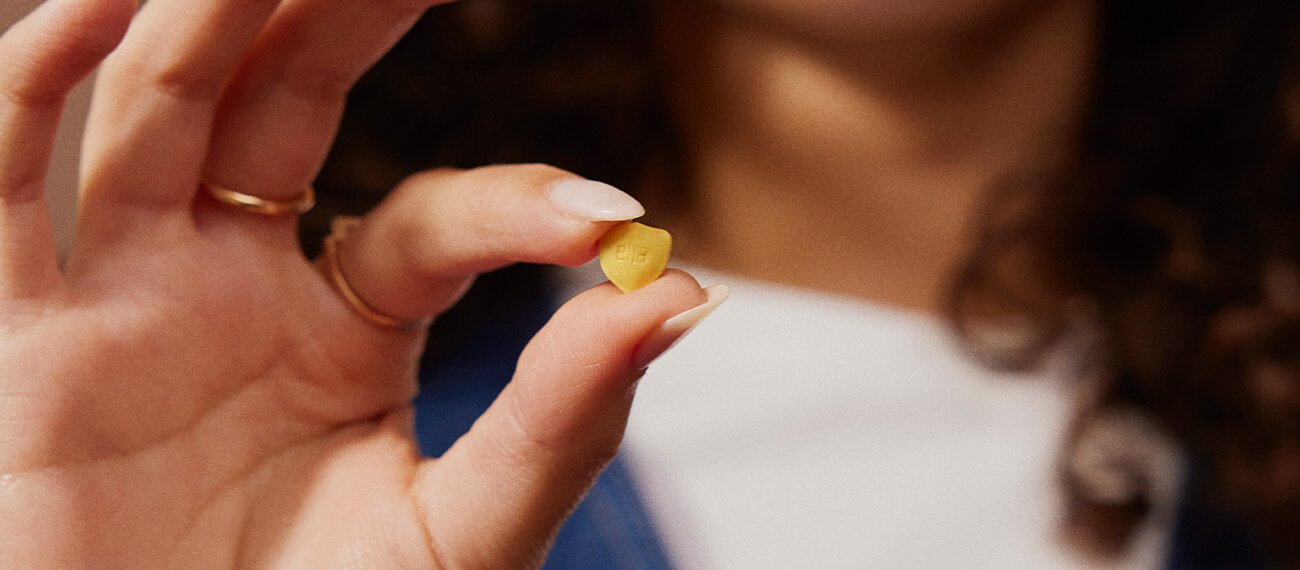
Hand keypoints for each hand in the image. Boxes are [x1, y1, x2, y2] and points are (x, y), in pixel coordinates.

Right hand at [0, 0, 713, 566]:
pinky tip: (104, 12)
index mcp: (348, 331)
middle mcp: (238, 288)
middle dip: (337, 14)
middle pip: (282, 106)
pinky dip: (41, 86)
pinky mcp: (27, 340)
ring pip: (158, 113)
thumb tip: (682, 296)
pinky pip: (13, 188)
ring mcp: (129, 297)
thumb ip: (558, 423)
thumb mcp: (462, 533)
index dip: (509, 207)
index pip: (428, 222)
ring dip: (206, 19)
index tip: (607, 223)